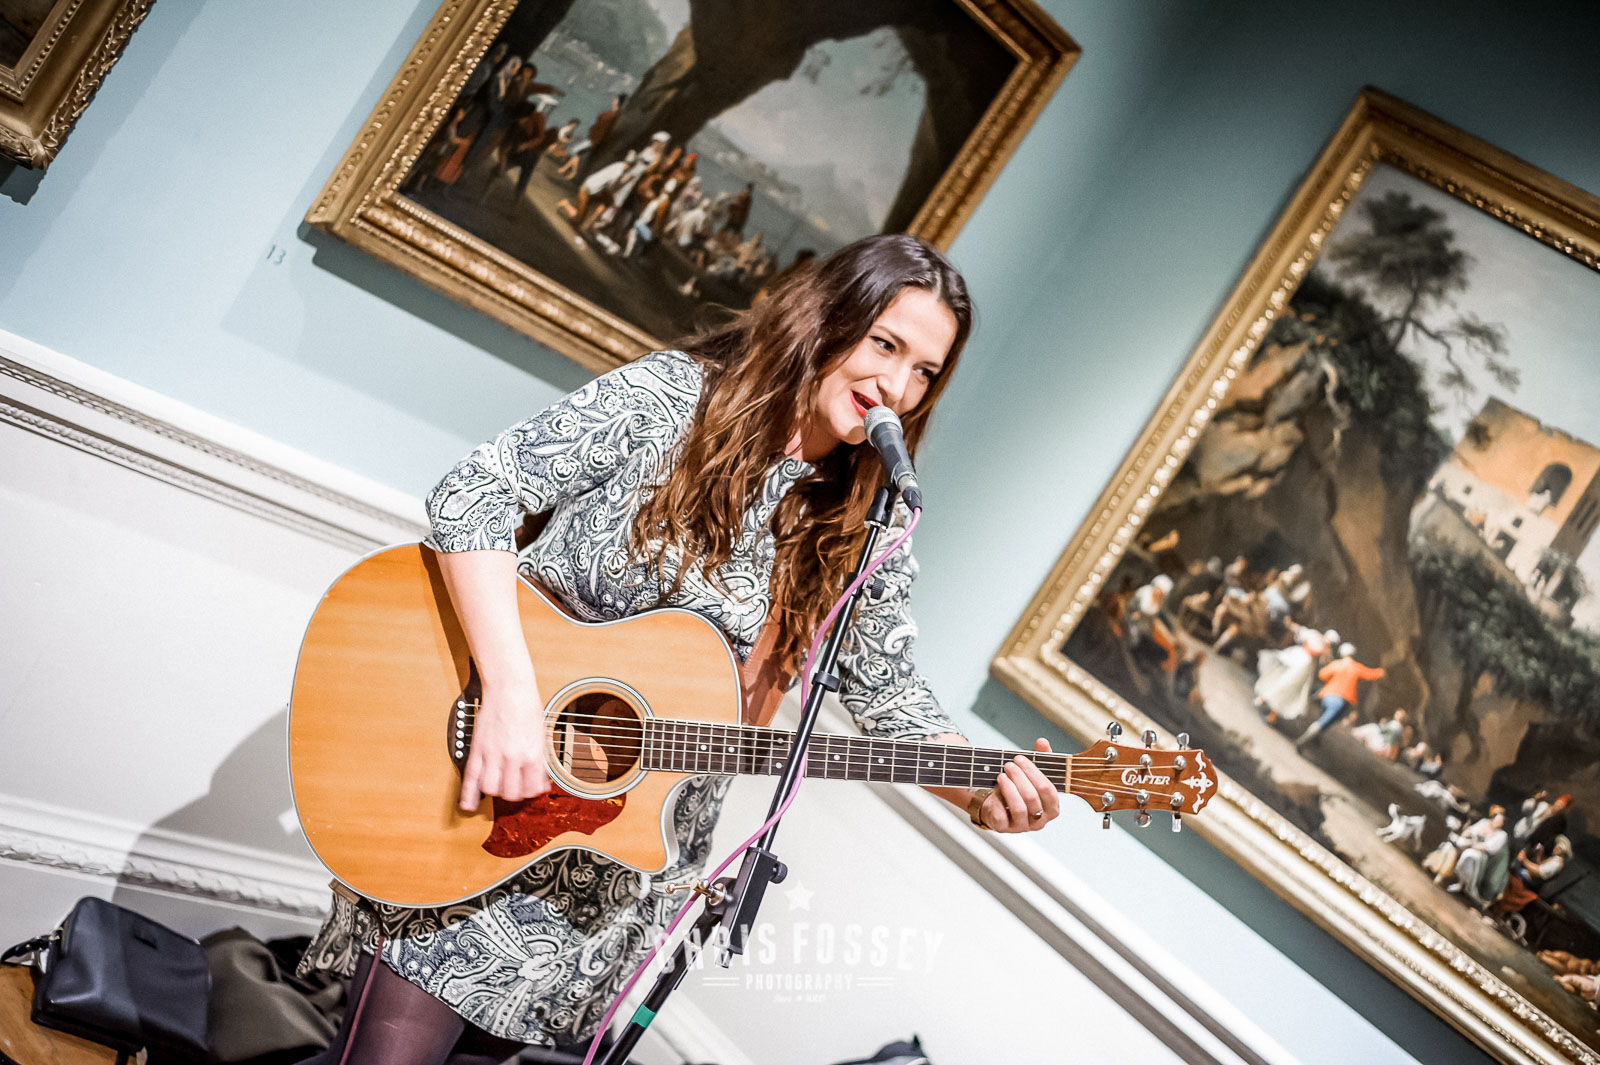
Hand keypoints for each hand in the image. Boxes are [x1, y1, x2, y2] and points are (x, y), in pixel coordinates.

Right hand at [459, 677, 550, 810]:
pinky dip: (468, 795)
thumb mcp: (541, 735)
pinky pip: (470, 778)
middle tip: (515, 786)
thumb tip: (542, 783)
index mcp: (532, 754)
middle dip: (514, 793)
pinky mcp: (478, 749)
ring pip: (491, 789)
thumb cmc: (527, 706)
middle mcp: (512, 758)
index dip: (532, 791)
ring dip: (495, 791)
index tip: (530, 788)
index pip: (532, 789)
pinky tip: (468, 804)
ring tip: (499, 784)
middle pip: (510, 793)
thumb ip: (540, 761)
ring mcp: (493, 754)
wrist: (509, 686)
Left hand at [978, 739, 1059, 832]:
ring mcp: (1022, 827)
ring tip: (1001, 775)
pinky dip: (998, 801)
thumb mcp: (1030, 772)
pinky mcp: (1004, 828)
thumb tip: (1043, 741)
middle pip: (1032, 797)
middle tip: (1009, 765)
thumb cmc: (1019, 787)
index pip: (1048, 790)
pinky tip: (995, 790)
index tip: (1019, 758)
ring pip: (1019, 808)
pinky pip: (1002, 816)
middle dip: (1019, 777)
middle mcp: (1040, 821)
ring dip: (1009, 788)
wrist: (996, 802)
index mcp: (1052, 808)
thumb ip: (1039, 757)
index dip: (1033, 772)